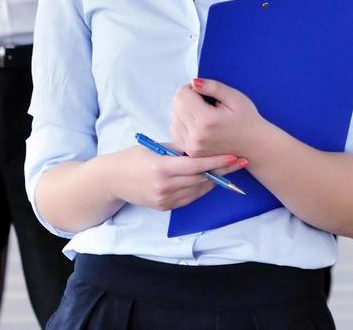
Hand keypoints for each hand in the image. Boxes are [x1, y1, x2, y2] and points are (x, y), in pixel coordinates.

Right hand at [106, 144, 244, 211]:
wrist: (113, 179)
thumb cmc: (134, 157)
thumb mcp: (155, 147)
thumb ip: (179, 148)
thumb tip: (202, 143)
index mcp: (162, 168)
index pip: (196, 165)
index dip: (217, 161)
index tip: (234, 156)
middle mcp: (165, 186)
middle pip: (201, 179)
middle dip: (222, 171)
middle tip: (239, 161)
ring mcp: (165, 199)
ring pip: (198, 190)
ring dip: (213, 181)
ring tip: (228, 170)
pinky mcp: (165, 207)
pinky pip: (189, 198)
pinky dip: (200, 189)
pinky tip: (209, 180)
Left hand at [171, 78, 265, 158]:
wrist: (254, 145)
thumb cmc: (247, 119)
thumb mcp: (234, 97)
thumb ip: (212, 87)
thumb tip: (193, 82)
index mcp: (206, 120)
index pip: (182, 95)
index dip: (191, 88)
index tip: (203, 91)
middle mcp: (196, 136)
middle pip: (176, 106)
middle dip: (186, 98)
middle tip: (204, 100)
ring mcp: (192, 147)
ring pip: (174, 118)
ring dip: (183, 111)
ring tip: (201, 112)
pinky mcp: (191, 152)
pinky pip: (176, 131)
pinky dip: (183, 123)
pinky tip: (197, 122)